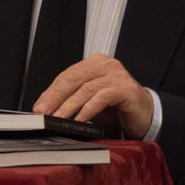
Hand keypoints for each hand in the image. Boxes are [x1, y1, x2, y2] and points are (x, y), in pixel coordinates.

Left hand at [29, 53, 153, 137]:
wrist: (146, 116)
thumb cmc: (117, 109)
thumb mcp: (90, 102)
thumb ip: (72, 100)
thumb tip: (46, 109)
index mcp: (94, 64)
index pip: (67, 75)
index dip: (51, 91)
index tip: (39, 106)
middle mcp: (105, 65)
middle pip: (73, 79)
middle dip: (56, 97)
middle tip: (44, 112)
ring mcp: (117, 74)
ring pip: (86, 88)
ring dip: (69, 106)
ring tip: (58, 119)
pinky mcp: (125, 88)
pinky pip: (102, 97)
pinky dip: (88, 109)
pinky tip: (80, 120)